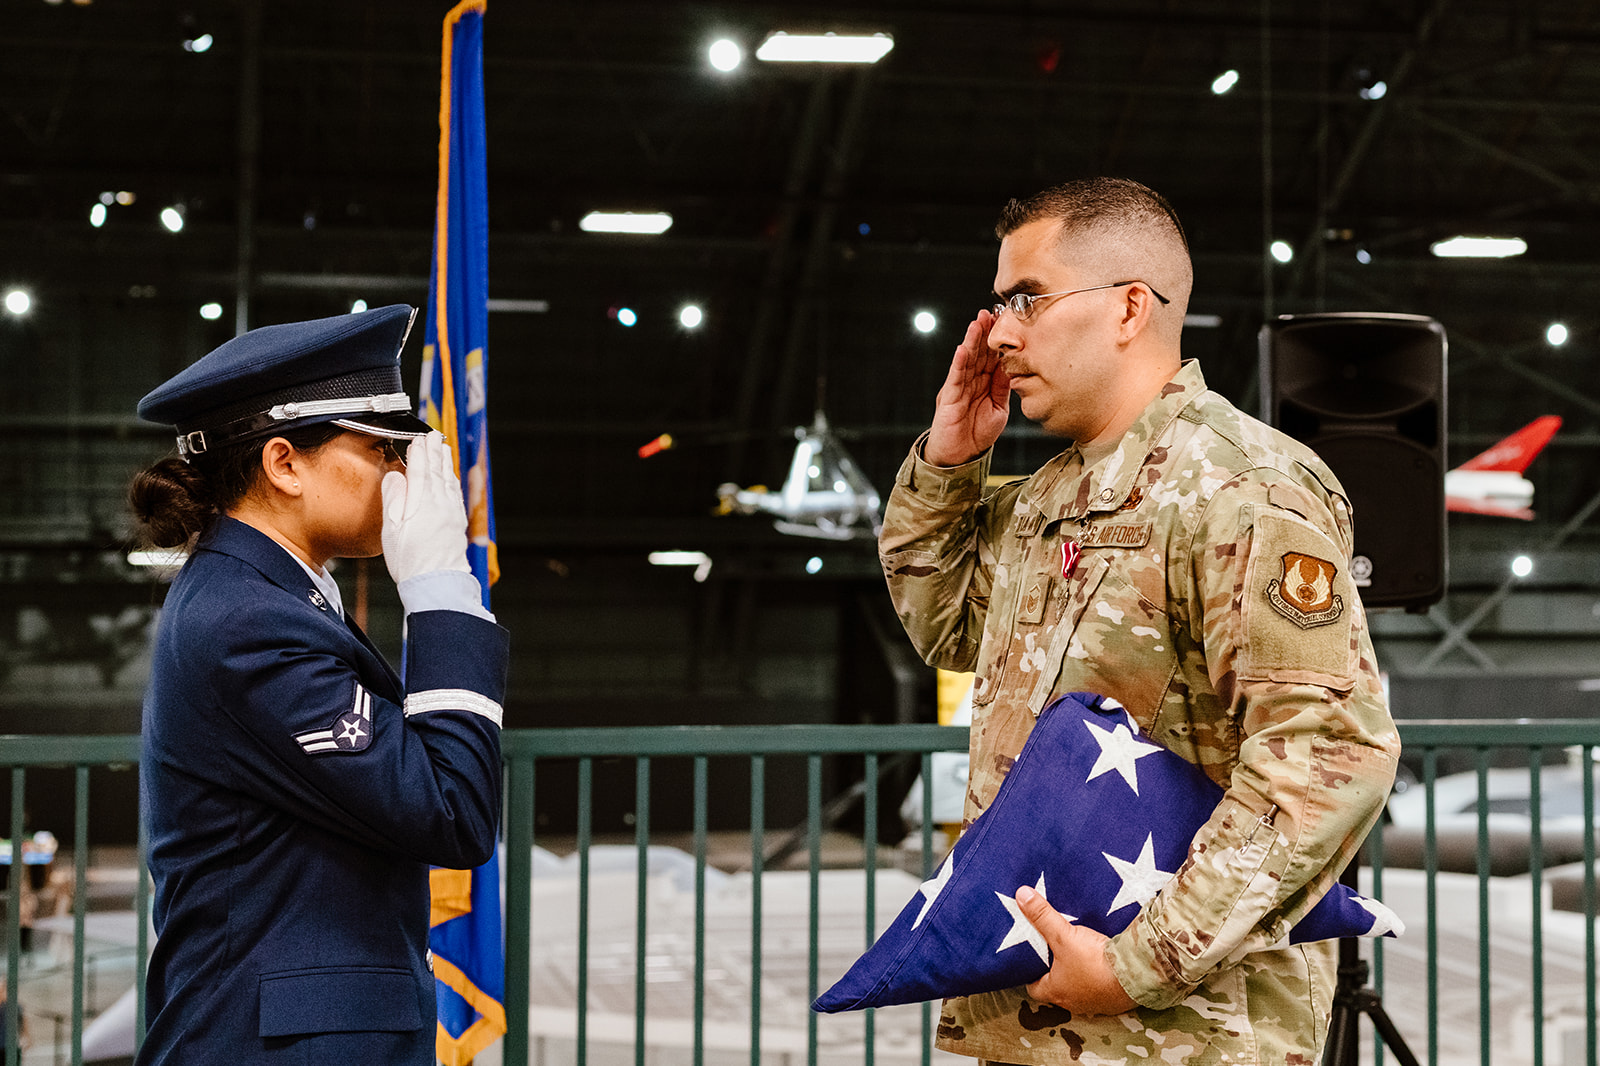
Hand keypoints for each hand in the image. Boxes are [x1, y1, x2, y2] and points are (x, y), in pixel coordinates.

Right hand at [380, 432, 470, 584]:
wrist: (437, 581)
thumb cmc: (411, 559)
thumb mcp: (391, 528)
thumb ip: (393, 498)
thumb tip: (395, 476)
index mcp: (422, 501)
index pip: (420, 469)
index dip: (419, 451)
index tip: (418, 438)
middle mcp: (440, 503)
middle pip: (437, 470)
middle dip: (434, 450)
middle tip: (432, 435)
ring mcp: (451, 511)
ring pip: (448, 479)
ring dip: (445, 461)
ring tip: (443, 448)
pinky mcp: (457, 522)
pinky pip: (455, 491)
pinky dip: (451, 478)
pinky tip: (450, 476)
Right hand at [924, 309, 1008, 466]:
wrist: (959, 456)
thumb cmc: (977, 434)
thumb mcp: (999, 409)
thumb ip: (1003, 388)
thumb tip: (1014, 367)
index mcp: (984, 383)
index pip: (991, 357)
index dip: (998, 340)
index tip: (1006, 322)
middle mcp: (970, 381)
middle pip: (978, 353)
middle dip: (985, 332)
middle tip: (991, 312)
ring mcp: (958, 388)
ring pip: (966, 360)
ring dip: (972, 341)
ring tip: (977, 322)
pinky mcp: (948, 398)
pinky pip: (955, 378)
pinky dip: (959, 363)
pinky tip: (963, 349)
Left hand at [1016, 885, 1137, 1015]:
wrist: (1136, 975)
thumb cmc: (1094, 961)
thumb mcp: (1064, 935)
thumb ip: (1043, 916)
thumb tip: (1021, 895)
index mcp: (1055, 992)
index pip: (1033, 987)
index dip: (1030, 973)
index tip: (1030, 958)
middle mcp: (1072, 1003)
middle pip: (1055, 988)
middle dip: (1053, 972)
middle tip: (1051, 952)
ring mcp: (1094, 1004)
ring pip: (1078, 990)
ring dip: (1076, 975)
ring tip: (1074, 954)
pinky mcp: (1112, 1001)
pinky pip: (1099, 990)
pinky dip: (1096, 978)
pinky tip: (1099, 963)